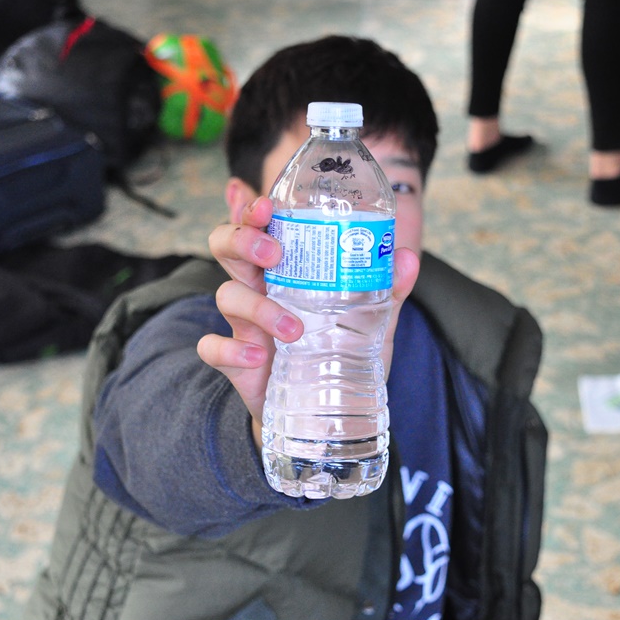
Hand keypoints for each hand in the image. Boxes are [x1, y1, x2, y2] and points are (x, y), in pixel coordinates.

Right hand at [198, 196, 419, 448]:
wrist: (322, 414)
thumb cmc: (339, 353)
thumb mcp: (368, 320)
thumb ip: (385, 289)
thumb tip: (406, 257)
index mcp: (285, 270)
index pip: (258, 226)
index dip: (252, 210)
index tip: (268, 205)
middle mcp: (258, 289)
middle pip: (225, 246)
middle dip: (242, 240)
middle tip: (274, 253)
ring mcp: (243, 325)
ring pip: (227, 296)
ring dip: (258, 308)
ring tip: (293, 329)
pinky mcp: (235, 361)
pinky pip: (212, 348)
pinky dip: (231, 349)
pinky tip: (258, 357)